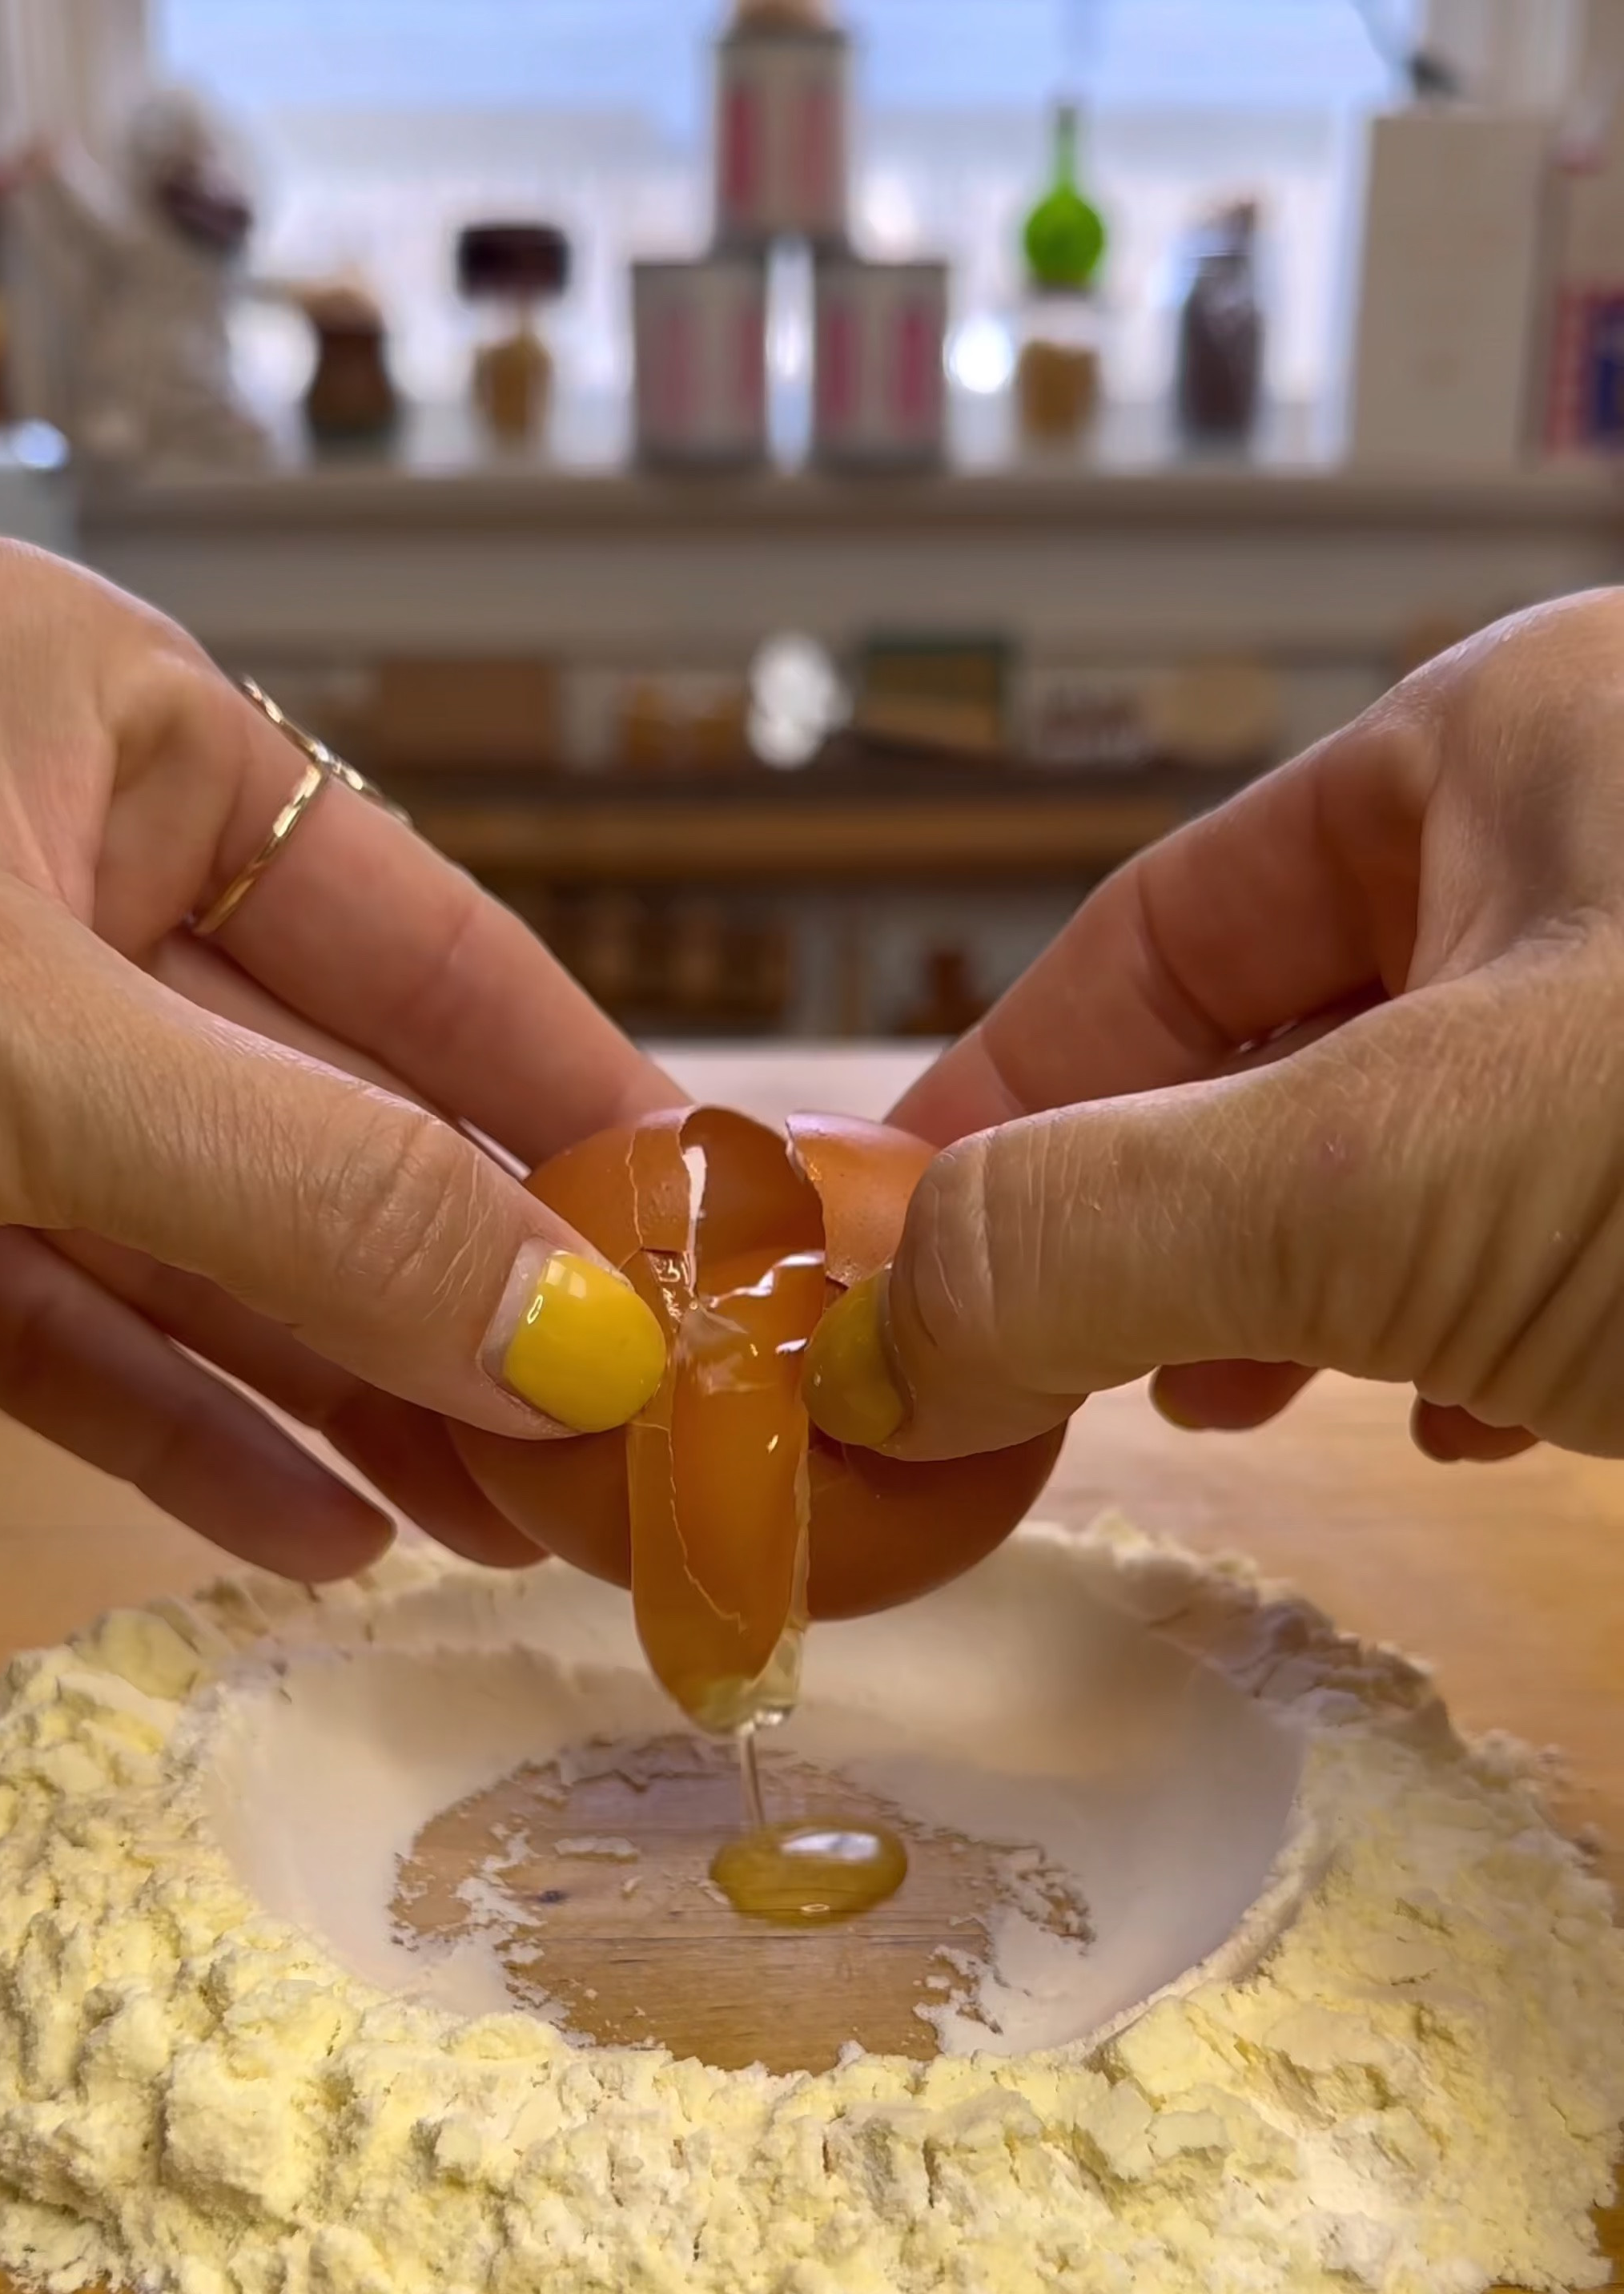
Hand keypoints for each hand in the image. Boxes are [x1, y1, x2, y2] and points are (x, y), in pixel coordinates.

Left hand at [0, 537, 682, 1576]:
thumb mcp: (15, 1050)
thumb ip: (308, 1193)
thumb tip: (588, 1334)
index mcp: (99, 730)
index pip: (411, 926)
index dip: (566, 1094)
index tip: (711, 1243)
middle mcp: (39, 882)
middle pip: (324, 1112)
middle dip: (476, 1290)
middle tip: (632, 1452)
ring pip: (209, 1243)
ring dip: (358, 1391)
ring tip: (515, 1527)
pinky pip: (70, 1330)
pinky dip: (188, 1432)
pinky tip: (325, 1532)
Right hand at [805, 596, 1623, 1467]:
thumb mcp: (1386, 1177)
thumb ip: (1090, 1238)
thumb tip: (875, 1345)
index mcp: (1506, 741)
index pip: (1164, 921)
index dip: (1004, 1098)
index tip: (892, 1256)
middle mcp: (1599, 848)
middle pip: (1275, 1042)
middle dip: (1149, 1220)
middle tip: (1051, 1365)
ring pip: (1407, 1146)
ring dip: (1292, 1292)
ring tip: (1229, 1401)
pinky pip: (1544, 1224)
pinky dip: (1463, 1327)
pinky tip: (1453, 1419)